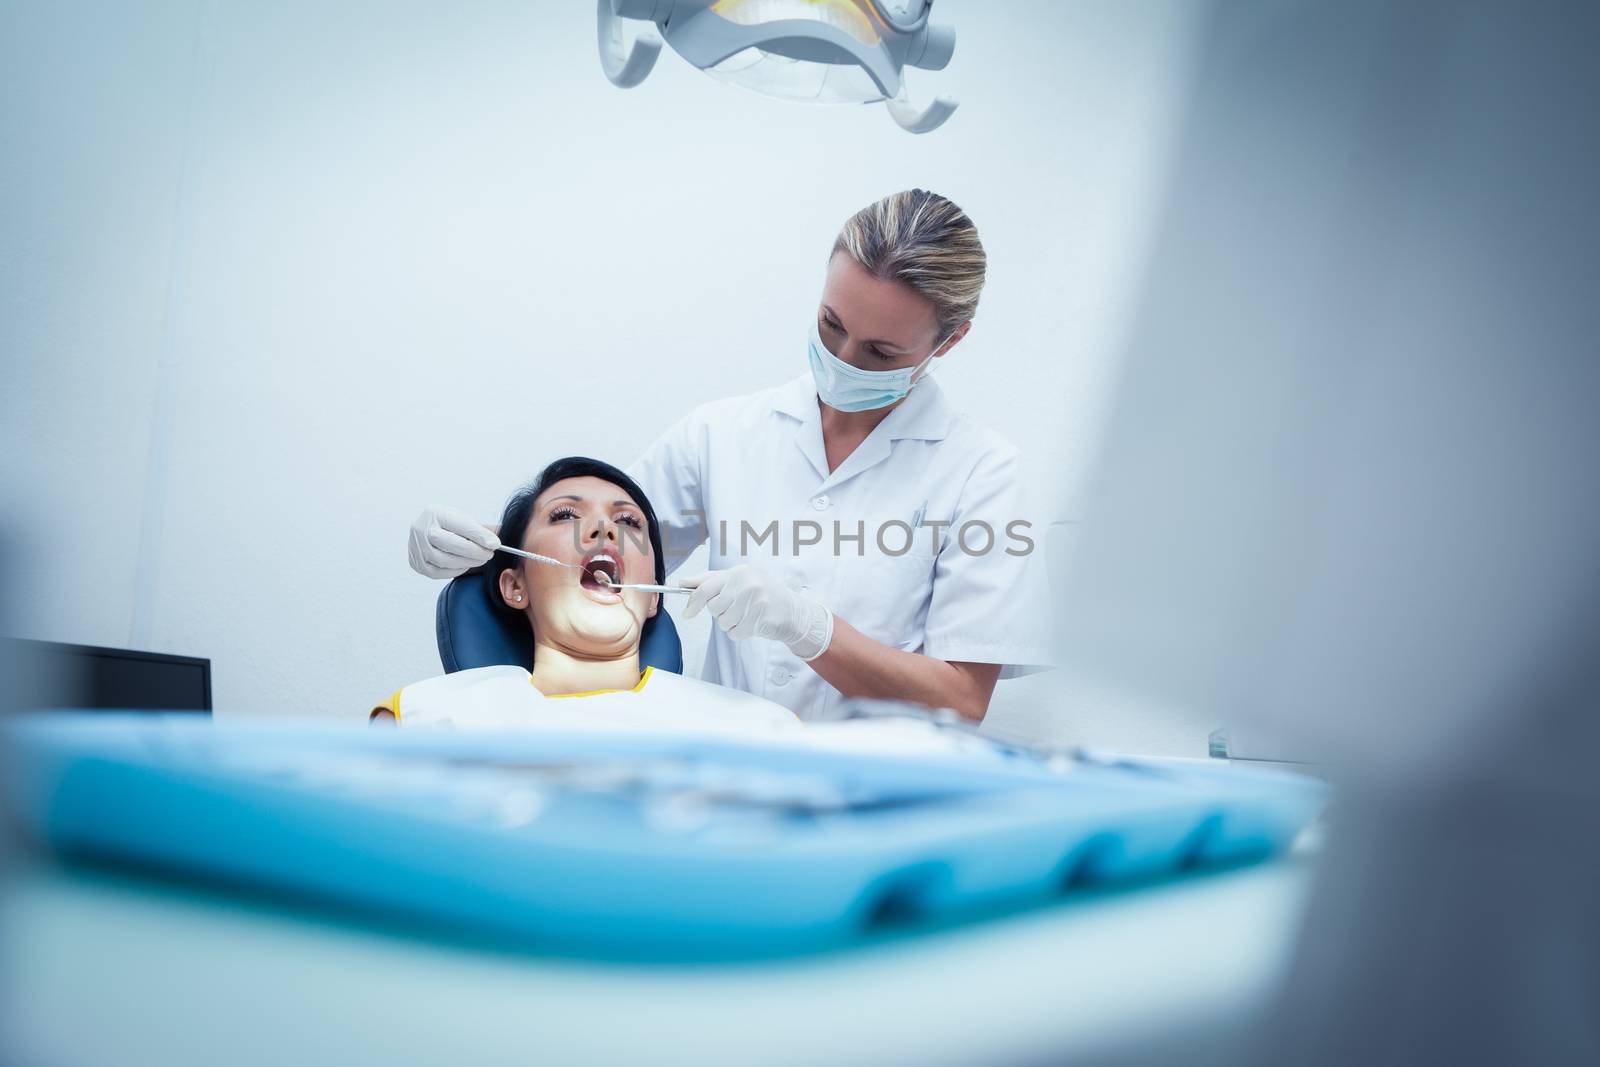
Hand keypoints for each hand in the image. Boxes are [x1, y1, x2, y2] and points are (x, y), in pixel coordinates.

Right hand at [407, 506, 499, 578]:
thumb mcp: (462, 519)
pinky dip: (455, 570)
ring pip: (444, 560)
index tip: (495, 543)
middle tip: (489, 553)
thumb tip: (500, 536)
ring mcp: (417, 547)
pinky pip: (438, 572)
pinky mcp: (417, 563)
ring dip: (467, 562)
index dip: (479, 535)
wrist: (425, 530)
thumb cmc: (448, 525)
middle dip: (474, 551)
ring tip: (480, 559)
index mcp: (436, 513)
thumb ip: (479, 528)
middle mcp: (422, 529)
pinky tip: (464, 564)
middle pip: (450, 544)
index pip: (460, 525)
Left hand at [680, 564, 833, 660]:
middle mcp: (747, 584)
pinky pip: (735, 633)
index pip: (707, 588)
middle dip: (721, 613)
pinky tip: (752, 623)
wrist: (792, 611)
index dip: (693, 602)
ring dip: (731, 623)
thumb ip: (710, 580)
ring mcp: (756, 602)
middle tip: (736, 608)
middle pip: (714, 609)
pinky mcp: (760, 620)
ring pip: (723, 623)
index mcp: (739, 572)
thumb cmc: (762, 593)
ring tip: (747, 615)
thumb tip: (683, 582)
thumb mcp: (737, 580)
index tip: (687, 613)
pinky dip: (739, 632)